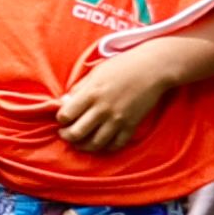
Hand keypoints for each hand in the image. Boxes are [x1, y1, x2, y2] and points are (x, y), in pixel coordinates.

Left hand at [55, 47, 181, 152]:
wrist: (153, 69)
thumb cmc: (122, 67)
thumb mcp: (95, 73)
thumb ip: (78, 89)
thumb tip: (64, 103)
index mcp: (91, 94)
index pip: (65, 115)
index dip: (61, 119)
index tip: (63, 118)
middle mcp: (103, 109)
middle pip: (76, 133)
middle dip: (67, 136)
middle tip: (66, 134)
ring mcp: (118, 119)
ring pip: (95, 144)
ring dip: (83, 146)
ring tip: (80, 142)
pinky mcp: (132, 125)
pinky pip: (116, 145)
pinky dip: (106, 147)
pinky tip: (101, 143)